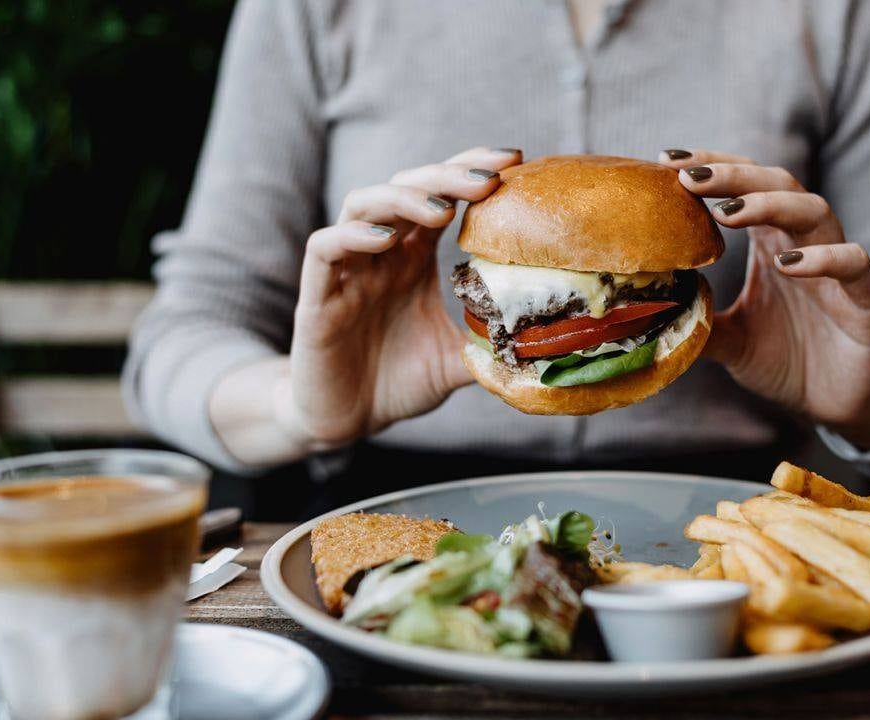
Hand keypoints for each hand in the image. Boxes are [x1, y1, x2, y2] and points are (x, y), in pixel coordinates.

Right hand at [287, 147, 522, 447]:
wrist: (345, 420)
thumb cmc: (398, 382)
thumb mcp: (458, 360)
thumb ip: (495, 345)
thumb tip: (552, 346)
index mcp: (413, 258)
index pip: (439, 194)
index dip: (469, 170)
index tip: (512, 161)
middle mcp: (379, 252)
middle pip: (406, 188)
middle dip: (447, 177)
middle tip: (488, 178)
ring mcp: (346, 269)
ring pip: (363, 205)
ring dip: (403, 198)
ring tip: (441, 209)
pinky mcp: (316, 295)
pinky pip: (325, 247)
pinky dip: (353, 236)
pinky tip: (387, 240)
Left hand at [659, 149, 869, 447]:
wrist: (832, 404)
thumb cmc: (783, 360)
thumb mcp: (727, 339)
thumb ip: (695, 318)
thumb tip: (641, 309)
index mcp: (772, 243)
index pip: (745, 186)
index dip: (711, 167)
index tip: (667, 162)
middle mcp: (806, 244)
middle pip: (778, 184)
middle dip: (734, 175)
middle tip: (689, 178)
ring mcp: (838, 268)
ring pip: (815, 212)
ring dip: (771, 205)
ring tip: (728, 211)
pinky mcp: (866, 300)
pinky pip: (854, 264)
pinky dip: (824, 258)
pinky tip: (786, 265)